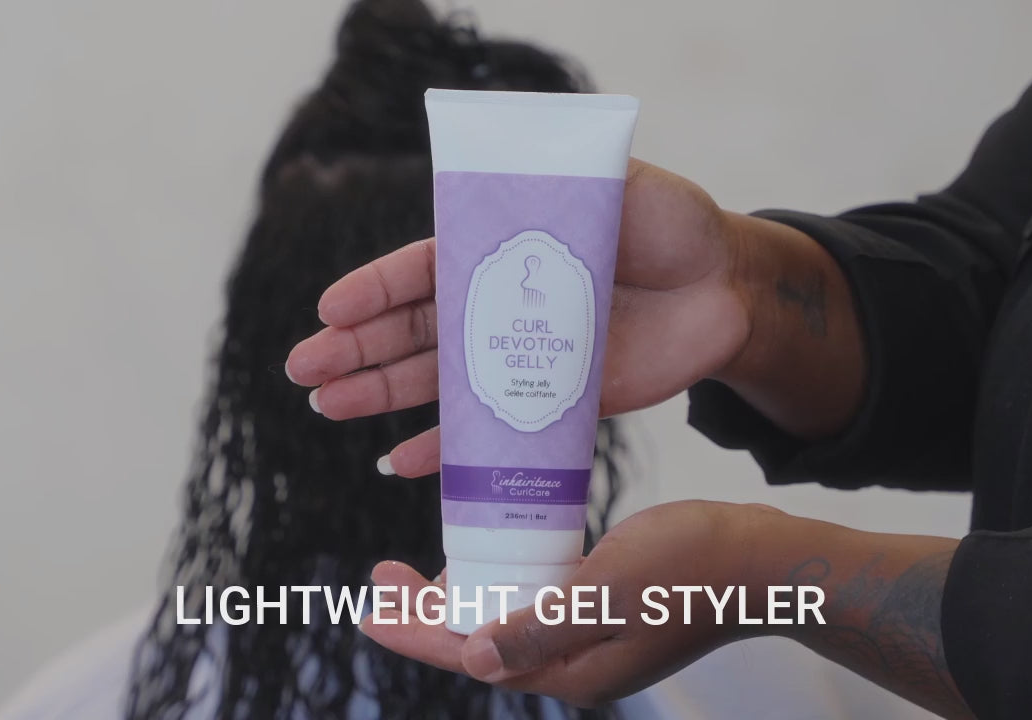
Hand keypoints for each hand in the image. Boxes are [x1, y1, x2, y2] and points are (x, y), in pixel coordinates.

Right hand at [286, 159, 751, 475]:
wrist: (727, 290)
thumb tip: (501, 151)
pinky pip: (485, 432)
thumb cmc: (671, 226)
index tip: (328, 309)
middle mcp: (497, 305)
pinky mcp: (548, 404)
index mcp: (500, 247)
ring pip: (433, 380)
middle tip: (304, 369)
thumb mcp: (612, 182)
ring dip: (379, 395)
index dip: (374, 290)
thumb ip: (556, 174)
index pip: (421, 269)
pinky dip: (444, 449)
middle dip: (355, 349)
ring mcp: (517, 357)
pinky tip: (397, 463)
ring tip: (327, 406)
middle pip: (412, 329)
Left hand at [361, 503, 971, 717]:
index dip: (413, 631)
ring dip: (460, 598)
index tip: (367, 605)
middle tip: (381, 578)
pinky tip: (490, 557)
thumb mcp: (609, 588)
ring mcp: (591, 639)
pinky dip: (503, 584)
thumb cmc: (693, 566)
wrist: (764, 560)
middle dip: (426, 615)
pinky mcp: (605, 613)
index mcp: (570, 666)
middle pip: (478, 642)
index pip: (468, 654)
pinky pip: (536, 604)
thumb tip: (469, 655)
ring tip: (417, 573)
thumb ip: (539, 624)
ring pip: (503, 623)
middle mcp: (574, 661)